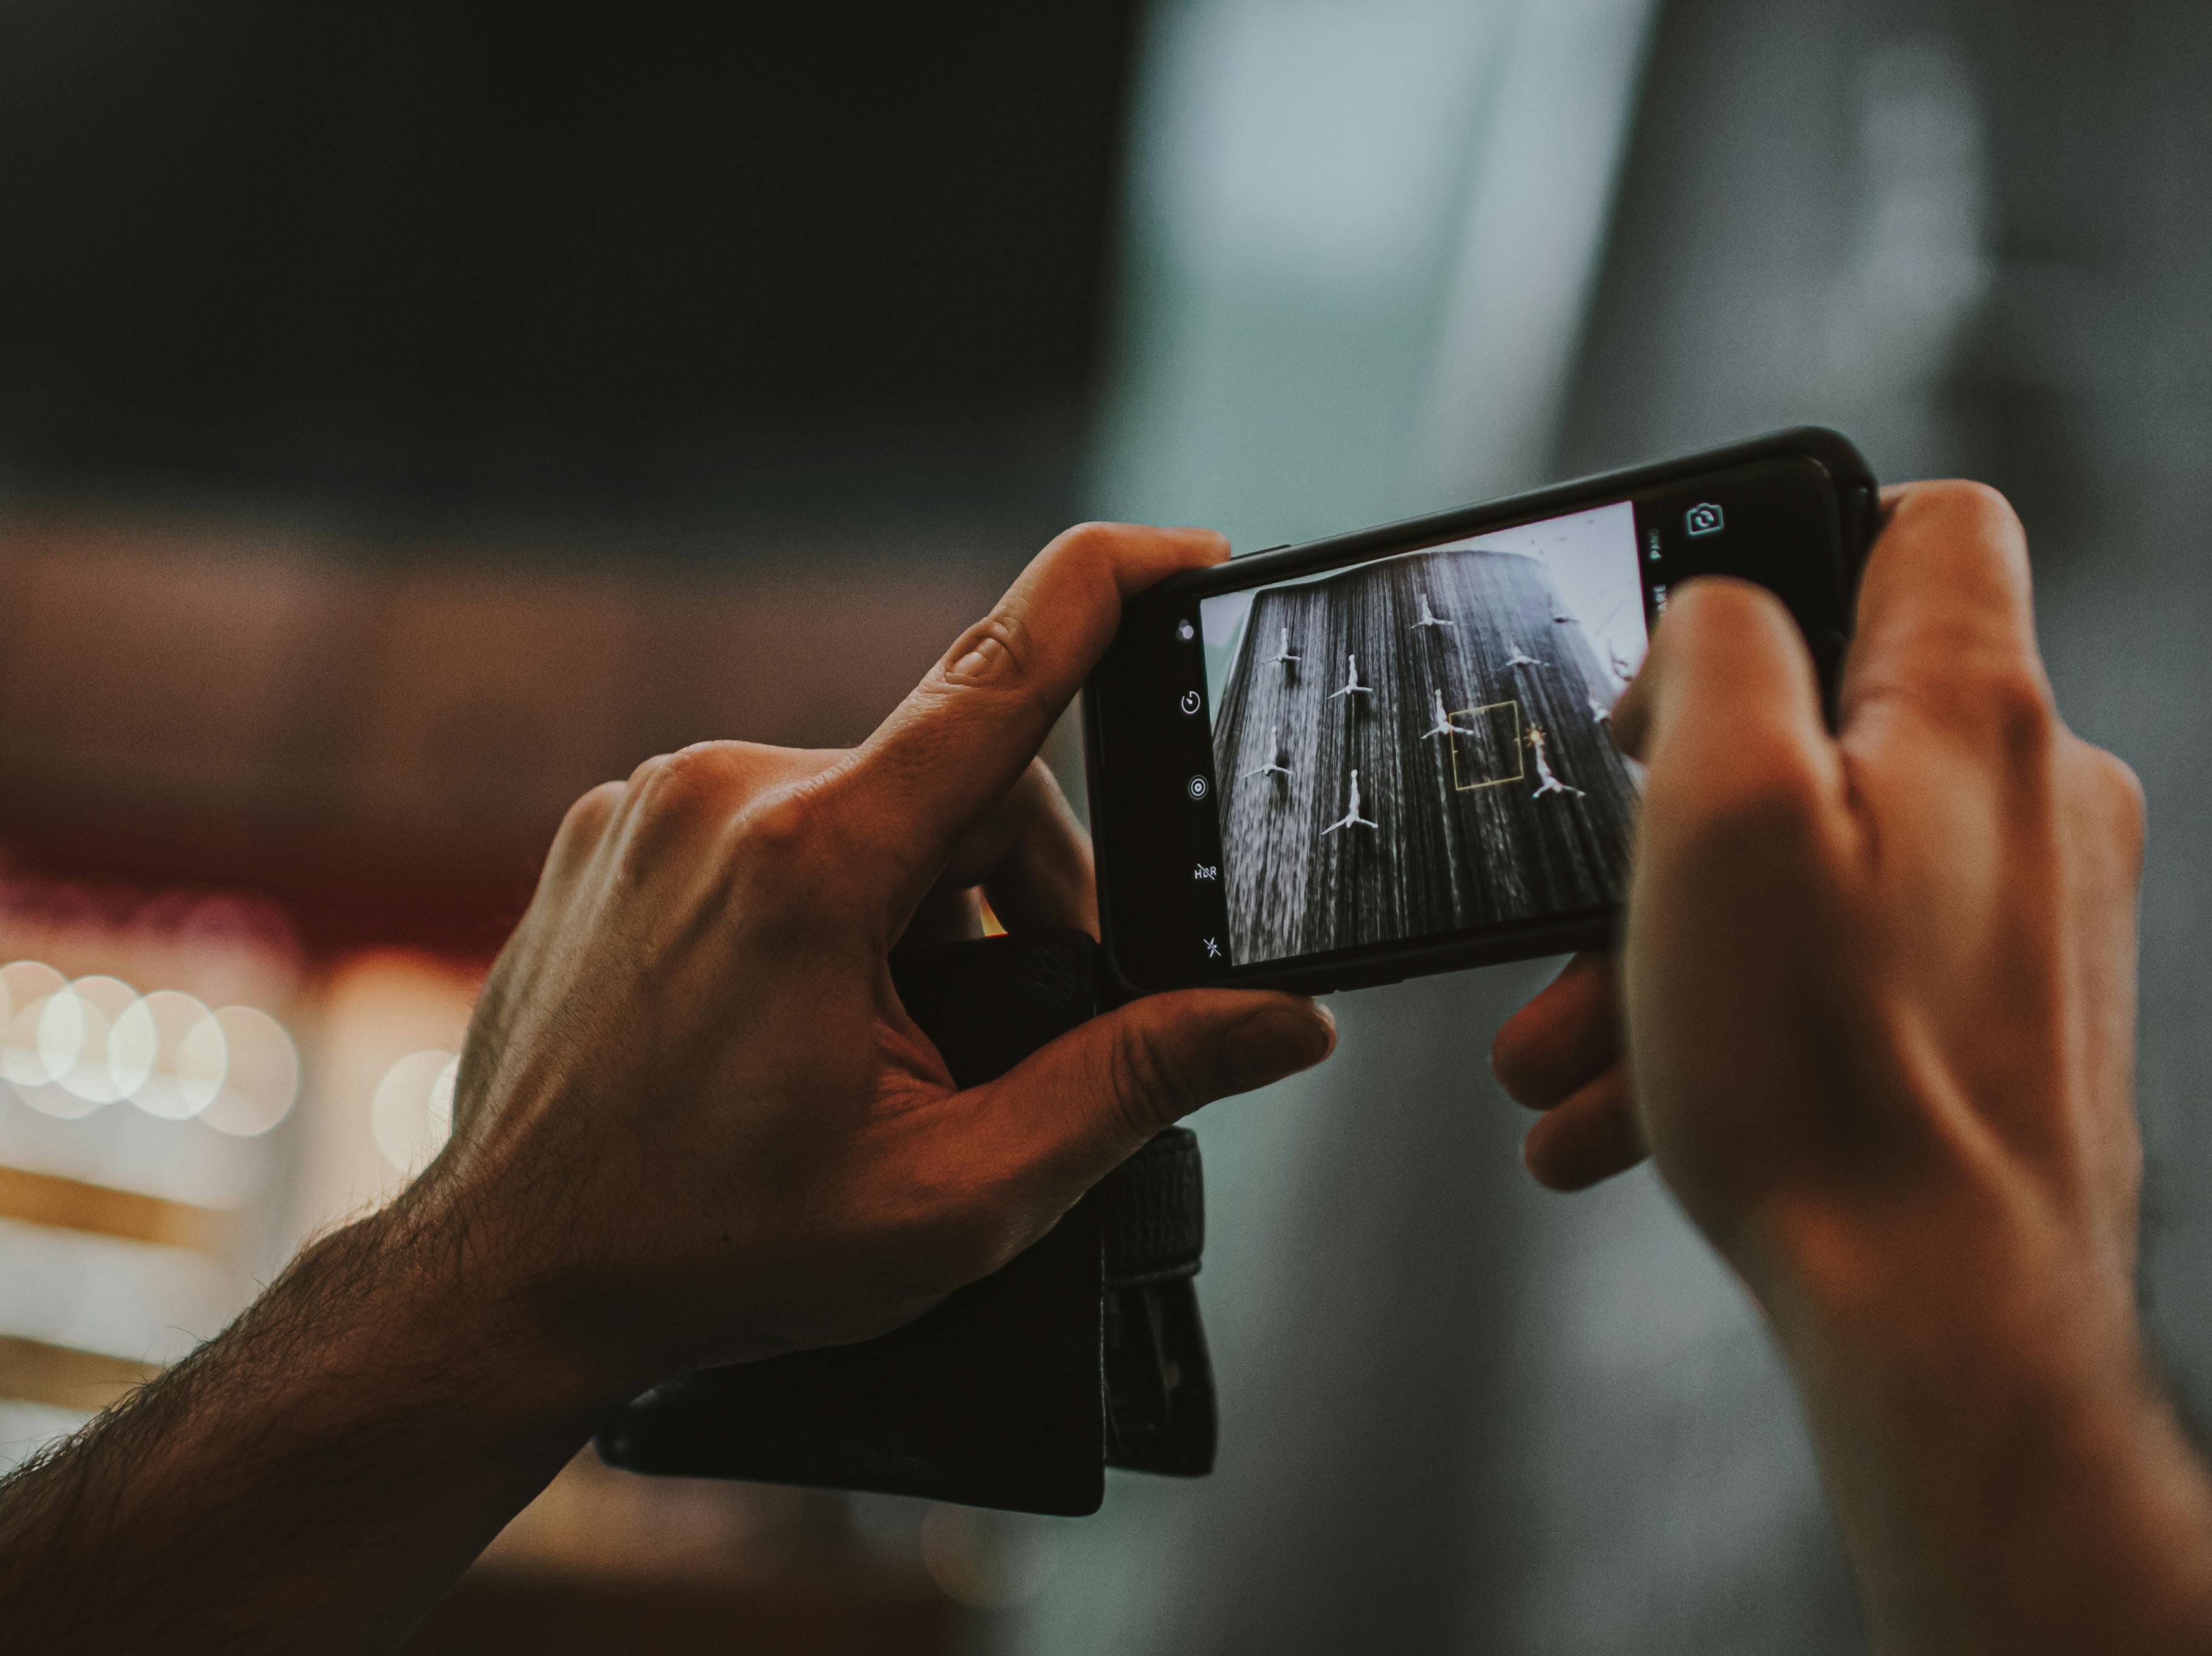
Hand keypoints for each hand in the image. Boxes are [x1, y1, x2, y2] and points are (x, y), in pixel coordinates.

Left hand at [401, 522, 1336, 1396]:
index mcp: (811, 861)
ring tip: (893, 1039)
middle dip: (1017, 893)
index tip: (1183, 552)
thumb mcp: (961, 1192)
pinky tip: (801, 1010)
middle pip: (954, 785)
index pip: (999, 678)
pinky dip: (821, 895)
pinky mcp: (607, 834)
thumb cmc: (719, 1248)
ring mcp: (646, 806)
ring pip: (861, 803)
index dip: (1106, 594)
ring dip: (917, 898)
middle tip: (1016, 1024)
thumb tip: (1282, 1023)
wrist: (508, 1281)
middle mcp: (718, 793)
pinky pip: (766, 822)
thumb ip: (1135, 1084)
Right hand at [1496, 481, 2141, 1306]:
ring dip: (1668, 947)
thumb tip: (1707, 622)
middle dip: (1663, 819)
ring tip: (1561, 1050)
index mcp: (1975, 712)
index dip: (1789, 540)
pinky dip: (1735, 1020)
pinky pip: (1845, 976)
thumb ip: (1712, 650)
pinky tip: (1629, 1109)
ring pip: (1815, 875)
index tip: (1685, 645)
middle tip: (1567, 905)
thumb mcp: (1721, 808)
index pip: (1926, 524)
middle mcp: (2030, 801)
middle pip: (1826, 730)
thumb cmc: (1830, 1077)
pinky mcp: (2003, 1021)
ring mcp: (2026, 921)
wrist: (1946, 1319)